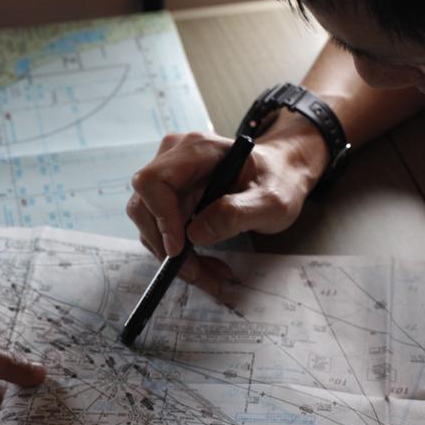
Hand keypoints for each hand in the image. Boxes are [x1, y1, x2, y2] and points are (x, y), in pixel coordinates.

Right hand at [127, 123, 326, 285]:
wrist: (280, 175)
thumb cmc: (278, 180)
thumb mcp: (271, 201)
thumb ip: (236, 214)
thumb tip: (195, 234)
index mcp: (196, 150)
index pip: (153, 181)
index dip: (159, 217)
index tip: (179, 249)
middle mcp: (173, 159)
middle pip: (143, 207)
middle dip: (166, 247)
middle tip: (197, 274)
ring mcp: (168, 178)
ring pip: (149, 224)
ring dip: (173, 257)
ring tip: (209, 275)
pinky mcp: (169, 197)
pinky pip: (160, 229)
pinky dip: (179, 254)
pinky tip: (204, 264)